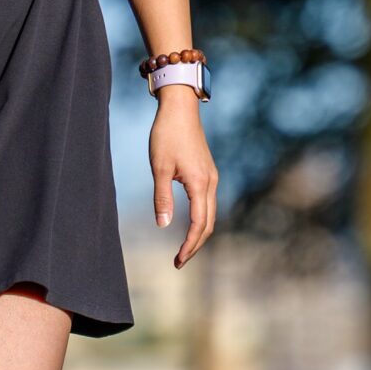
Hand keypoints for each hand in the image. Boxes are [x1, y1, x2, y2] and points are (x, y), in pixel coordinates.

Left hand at [149, 94, 217, 268]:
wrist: (180, 108)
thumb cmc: (166, 135)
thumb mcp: (159, 167)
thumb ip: (162, 197)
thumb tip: (163, 226)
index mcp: (199, 184)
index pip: (198, 224)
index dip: (189, 245)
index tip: (177, 261)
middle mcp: (210, 182)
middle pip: (208, 223)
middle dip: (195, 245)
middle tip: (179, 261)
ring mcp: (211, 177)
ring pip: (210, 213)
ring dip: (199, 233)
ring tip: (184, 248)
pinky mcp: (207, 172)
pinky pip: (208, 202)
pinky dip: (201, 219)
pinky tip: (190, 223)